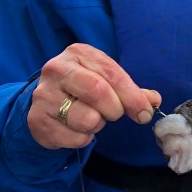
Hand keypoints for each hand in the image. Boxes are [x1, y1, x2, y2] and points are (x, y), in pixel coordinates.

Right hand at [27, 43, 160, 149]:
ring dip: (97, 125)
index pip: (112, 74)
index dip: (133, 97)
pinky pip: (75, 138)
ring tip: (90, 117)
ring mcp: (44, 95)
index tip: (144, 113)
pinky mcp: (37, 120)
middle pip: (98, 92)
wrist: (43, 101)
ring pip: (87, 119)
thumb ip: (130, 90)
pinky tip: (75, 128)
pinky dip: (83, 138)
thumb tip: (153, 100)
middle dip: (115, 109)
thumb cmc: (82, 87)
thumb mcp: (105, 80)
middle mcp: (57, 69)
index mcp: (78, 53)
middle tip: (114, 114)